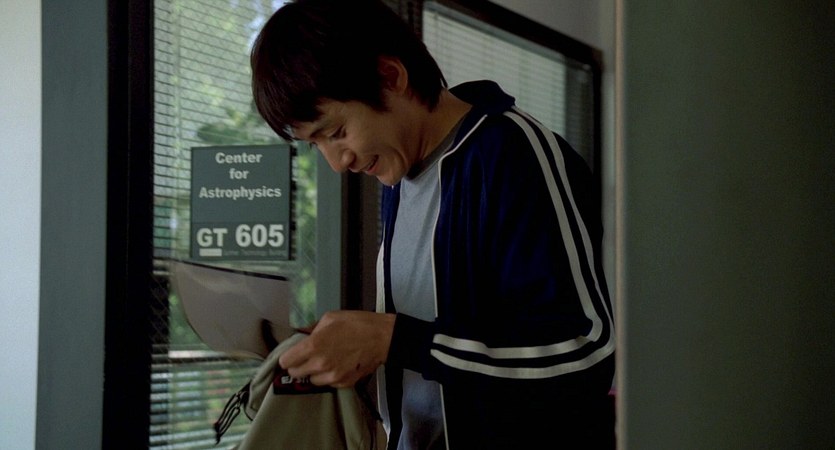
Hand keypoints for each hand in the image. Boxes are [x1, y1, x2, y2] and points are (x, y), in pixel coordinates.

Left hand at [278, 310, 395, 387]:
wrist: (382, 338)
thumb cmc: (356, 324)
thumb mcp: (330, 318)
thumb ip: (311, 329)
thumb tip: (300, 334)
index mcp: (313, 346)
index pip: (286, 361)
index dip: (287, 357)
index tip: (291, 354)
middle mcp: (320, 365)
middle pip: (295, 373)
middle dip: (298, 365)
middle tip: (307, 357)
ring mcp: (332, 377)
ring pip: (312, 380)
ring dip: (314, 372)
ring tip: (325, 361)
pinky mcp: (344, 384)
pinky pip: (328, 384)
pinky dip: (329, 377)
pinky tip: (338, 365)